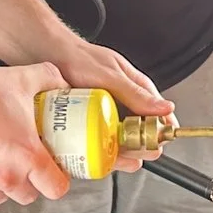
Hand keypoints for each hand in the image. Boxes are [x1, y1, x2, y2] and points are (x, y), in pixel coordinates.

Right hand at [0, 58, 71, 204]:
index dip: (58, 180)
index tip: (53, 170)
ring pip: (0, 195)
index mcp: (26, 156)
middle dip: (29, 181)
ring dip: (2, 182)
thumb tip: (62, 84)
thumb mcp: (20, 78)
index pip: (56, 188)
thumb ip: (50, 80)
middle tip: (23, 160)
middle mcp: (5, 177)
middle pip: (29, 196)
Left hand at [21, 29, 167, 171]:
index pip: (161, 120)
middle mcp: (125, 108)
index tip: (152, 143)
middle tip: (126, 148)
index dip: (160, 134)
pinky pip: (99, 149)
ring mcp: (108, 120)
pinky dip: (98, 155)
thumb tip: (165, 109)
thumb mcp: (111, 75)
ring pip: (121, 147)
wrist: (47, 55)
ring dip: (118, 156)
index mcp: (138, 93)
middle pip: (143, 139)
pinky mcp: (90, 129)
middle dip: (138, 149)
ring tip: (108, 154)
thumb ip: (137, 94)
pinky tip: (91, 155)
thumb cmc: (79, 58)